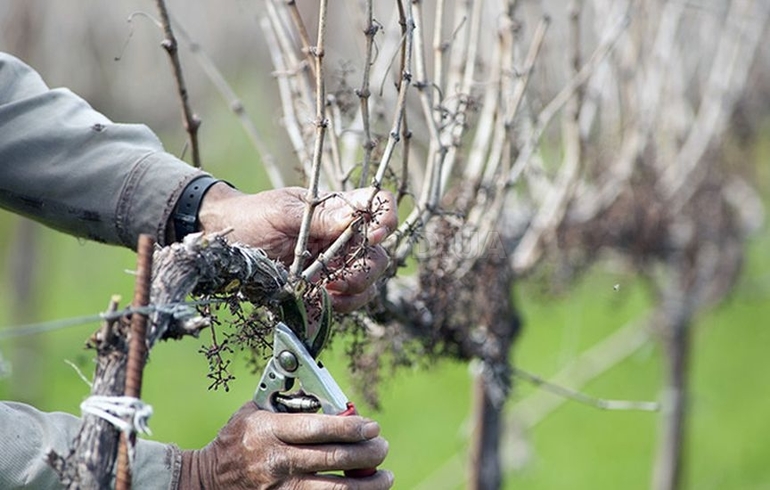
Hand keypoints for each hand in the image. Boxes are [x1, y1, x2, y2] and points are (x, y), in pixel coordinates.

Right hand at [179, 402, 392, 489]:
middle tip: (382, 447)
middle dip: (366, 453)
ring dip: (367, 484)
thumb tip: (326, 393)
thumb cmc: (236, 440)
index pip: (318, 428)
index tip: (372, 426)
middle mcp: (276, 461)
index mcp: (270, 431)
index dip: (351, 427)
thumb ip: (287, 401)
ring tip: (385, 476)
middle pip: (332, 458)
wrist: (206, 481)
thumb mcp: (254, 411)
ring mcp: (279, 489)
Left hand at [198, 184, 396, 311]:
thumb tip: (355, 216)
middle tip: (341, 278)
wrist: (226, 246)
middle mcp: (342, 238)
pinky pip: (347, 301)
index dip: (386, 218)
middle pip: (378, 253)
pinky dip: (339, 305)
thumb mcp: (282, 212)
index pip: (377, 206)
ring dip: (354, 290)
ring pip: (368, 281)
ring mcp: (335, 265)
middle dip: (367, 269)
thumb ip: (319, 217)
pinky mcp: (324, 288)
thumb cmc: (253, 218)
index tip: (375, 234)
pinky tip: (321, 301)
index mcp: (337, 210)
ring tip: (327, 292)